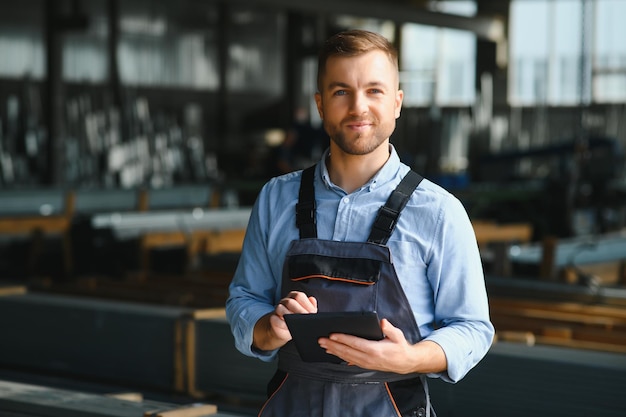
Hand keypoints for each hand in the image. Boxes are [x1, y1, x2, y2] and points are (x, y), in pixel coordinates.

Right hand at [253, 291, 317, 350]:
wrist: (283, 330)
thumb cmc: (296, 320)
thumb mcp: (305, 313)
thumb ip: (310, 307)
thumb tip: (312, 299)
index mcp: (294, 297)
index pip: (299, 296)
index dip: (307, 304)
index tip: (313, 313)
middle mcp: (285, 301)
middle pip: (290, 302)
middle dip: (300, 311)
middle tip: (306, 319)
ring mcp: (277, 309)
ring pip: (280, 308)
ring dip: (290, 316)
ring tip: (297, 323)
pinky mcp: (272, 319)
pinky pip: (275, 319)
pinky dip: (282, 324)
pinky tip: (288, 327)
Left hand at [318, 319, 446, 373]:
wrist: (405, 363)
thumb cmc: (400, 347)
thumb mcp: (398, 336)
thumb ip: (390, 329)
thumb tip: (382, 322)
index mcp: (375, 350)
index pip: (355, 343)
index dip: (343, 339)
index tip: (332, 335)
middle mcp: (368, 358)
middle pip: (347, 351)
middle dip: (333, 345)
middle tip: (321, 340)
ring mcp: (365, 363)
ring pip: (346, 357)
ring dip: (333, 351)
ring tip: (322, 345)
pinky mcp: (364, 365)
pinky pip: (349, 360)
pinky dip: (339, 356)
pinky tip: (332, 352)